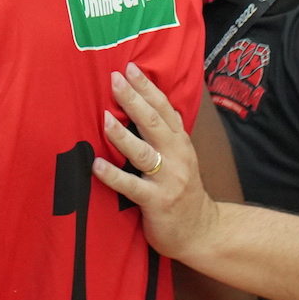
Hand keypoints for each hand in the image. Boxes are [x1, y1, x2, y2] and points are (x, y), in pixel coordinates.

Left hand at [92, 64, 218, 260]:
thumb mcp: (180, 156)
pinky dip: (113, 175)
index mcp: (180, 142)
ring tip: (103, 119)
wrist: (202, 231)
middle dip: (133, 100)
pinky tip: (96, 166)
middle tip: (114, 79)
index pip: (164, 108)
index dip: (147, 87)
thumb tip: (143, 102)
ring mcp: (168, 180)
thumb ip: (164, 133)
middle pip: (154, 123)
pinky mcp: (157, 202)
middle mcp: (176, 156)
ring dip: (122, 135)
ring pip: (143, 152)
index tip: (130, 67)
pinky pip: (132, 187)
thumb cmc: (182, 189)